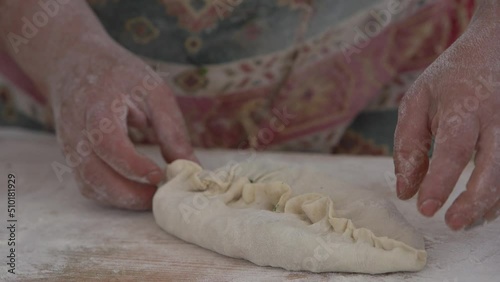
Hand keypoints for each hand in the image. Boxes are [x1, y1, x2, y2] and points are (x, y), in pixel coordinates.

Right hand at [50, 38, 196, 209]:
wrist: (75, 63)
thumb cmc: (121, 76)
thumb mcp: (154, 92)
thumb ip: (172, 130)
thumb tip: (194, 168)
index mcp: (97, 104)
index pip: (107, 141)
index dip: (132, 163)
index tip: (160, 175)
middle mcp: (76, 128)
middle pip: (92, 171)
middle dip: (128, 193)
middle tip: (160, 196)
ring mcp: (69, 144)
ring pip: (88, 184)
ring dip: (120, 199)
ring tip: (150, 197)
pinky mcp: (71, 156)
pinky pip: (87, 183)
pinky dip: (110, 195)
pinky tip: (134, 192)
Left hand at [393, 2, 499, 229]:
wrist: (495, 47)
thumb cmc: (450, 78)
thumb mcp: (418, 101)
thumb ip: (408, 145)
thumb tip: (405, 191)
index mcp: (463, 107)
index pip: (453, 150)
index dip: (440, 182)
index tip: (425, 208)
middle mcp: (497, 117)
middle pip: (493, 167)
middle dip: (475, 201)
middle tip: (453, 224)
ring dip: (490, 203)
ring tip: (466, 220)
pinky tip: (484, 207)